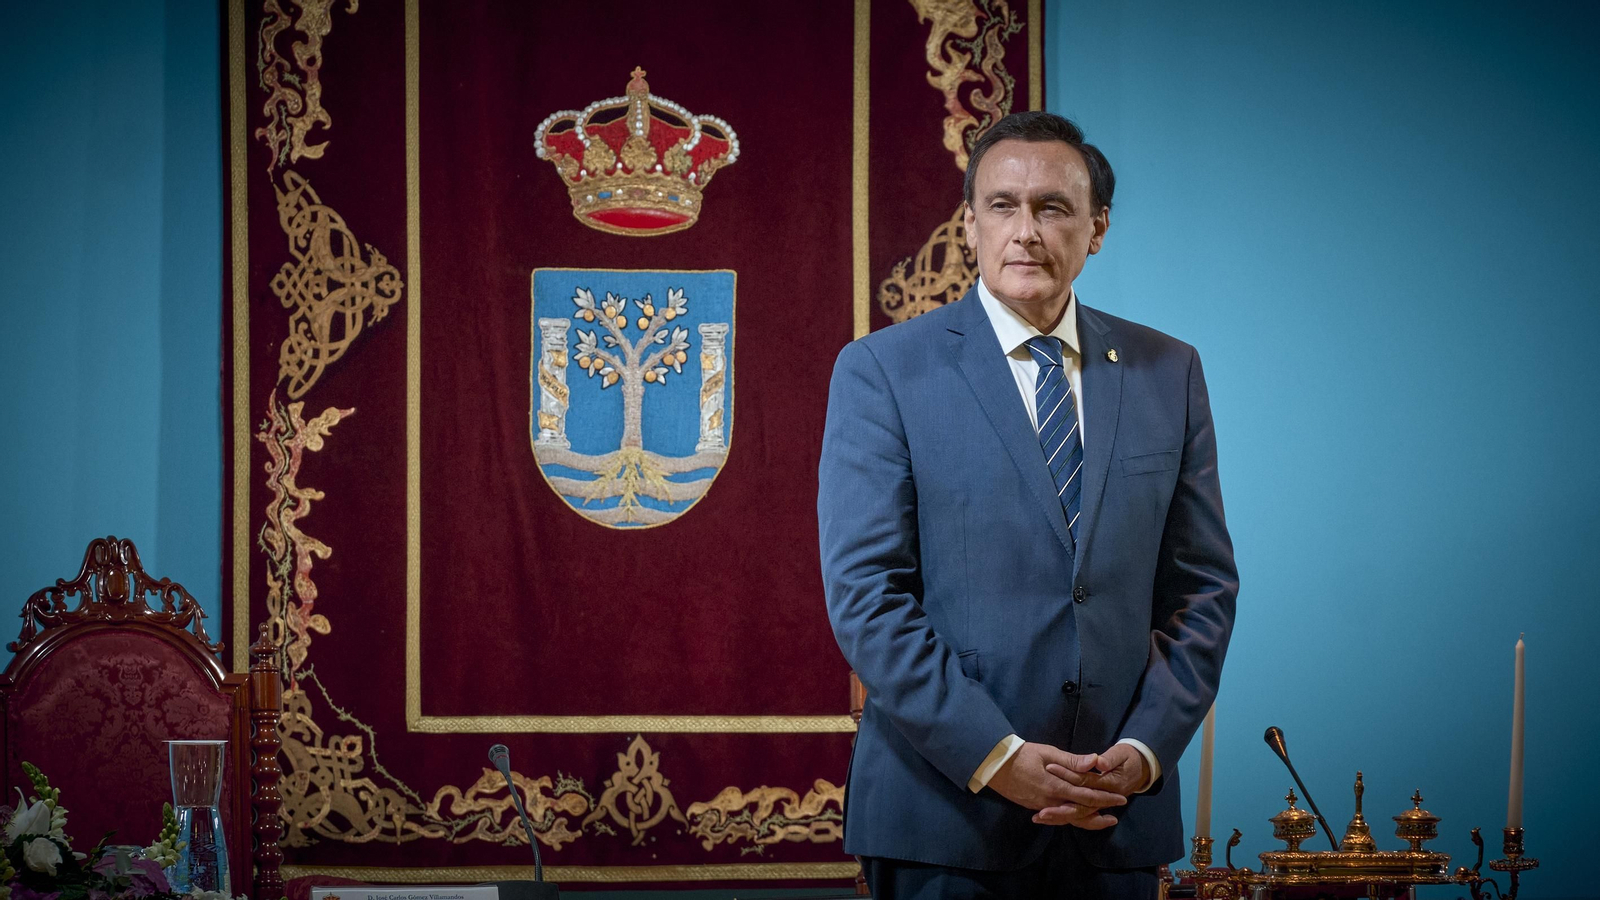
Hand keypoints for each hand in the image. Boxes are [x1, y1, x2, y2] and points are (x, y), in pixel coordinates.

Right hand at [988, 742, 1125, 828]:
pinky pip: (1058, 816)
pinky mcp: (1035, 807)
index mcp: (1056, 787)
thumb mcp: (1048, 753)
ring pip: (1069, 817)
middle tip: (1117, 815)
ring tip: (1103, 820)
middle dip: (1100, 813)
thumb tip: (1096, 761)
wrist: (994, 765)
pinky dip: (1071, 818)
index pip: (1086, 796)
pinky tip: (1078, 816)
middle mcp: (1050, 802)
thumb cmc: (1022, 754)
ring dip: (1087, 819)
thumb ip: (1072, 761)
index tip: (1121, 799)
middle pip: (1080, 812)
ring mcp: (1041, 806)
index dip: (1105, 798)